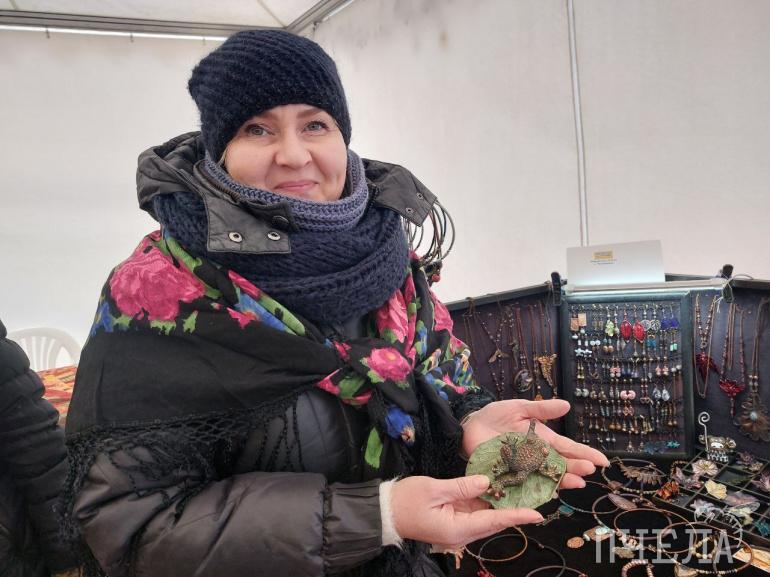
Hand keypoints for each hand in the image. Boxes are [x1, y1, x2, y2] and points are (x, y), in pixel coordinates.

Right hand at [390, 474, 542, 547]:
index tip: (536, 514)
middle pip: (494, 521)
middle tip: (538, 497)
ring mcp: (458, 528)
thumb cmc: (405, 500)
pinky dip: (488, 502)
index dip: (516, 516)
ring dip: (503, 505)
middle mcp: (461, 533)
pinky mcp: (454, 520)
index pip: (492, 521)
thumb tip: (487, 481)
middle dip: (515, 510)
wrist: (384, 512)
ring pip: (486, 516)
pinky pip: (476, 512)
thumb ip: (462, 486)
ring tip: (524, 491)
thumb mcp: (434, 489)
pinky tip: (499, 489)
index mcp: (457, 529)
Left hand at [461, 399, 608, 488]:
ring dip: (561, 481)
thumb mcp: (519, 408)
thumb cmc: (496, 416)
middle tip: (589, 470)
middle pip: (560, 465)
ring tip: (576, 482)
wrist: (469, 426)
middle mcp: (536, 457)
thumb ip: (541, 409)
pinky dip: (535, 491)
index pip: (567, 448)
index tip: (602, 461)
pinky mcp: (508, 475)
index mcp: (542, 440)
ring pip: (546, 478)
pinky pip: (524, 486)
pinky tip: (548, 494)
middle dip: (575, 468)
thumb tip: (566, 405)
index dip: (585, 454)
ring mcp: (524, 468)